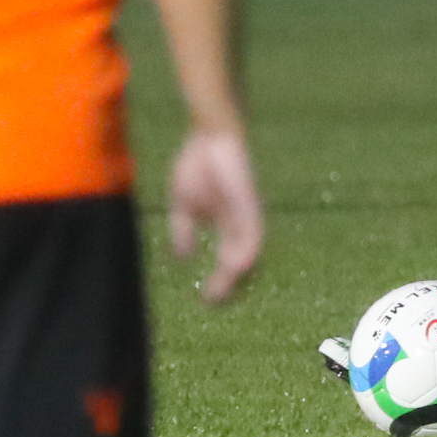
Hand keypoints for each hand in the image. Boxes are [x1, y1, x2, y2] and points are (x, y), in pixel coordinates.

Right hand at [168, 125, 262, 302]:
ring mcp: (248, 216)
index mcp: (229, 228)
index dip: (221, 286)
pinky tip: (236, 266)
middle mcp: (243, 227)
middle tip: (213, 303)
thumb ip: (183, 232)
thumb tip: (182, 260)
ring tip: (221, 293)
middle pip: (245, 268)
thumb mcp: (184, 206)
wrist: (211, 133)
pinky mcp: (250, 203)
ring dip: (238, 278)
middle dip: (232, 289)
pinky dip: (247, 252)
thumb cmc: (200, 164)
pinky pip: (253, 232)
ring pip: (251, 256)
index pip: (231, 266)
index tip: (205, 301)